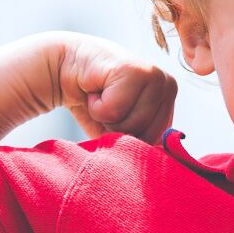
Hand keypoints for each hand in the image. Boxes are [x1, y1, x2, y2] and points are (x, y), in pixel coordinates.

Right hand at [57, 34, 178, 142]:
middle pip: (147, 136)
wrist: (63, 68)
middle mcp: (168, 85)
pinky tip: (95, 89)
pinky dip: (97, 106)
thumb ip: (138, 143)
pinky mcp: (135, 71)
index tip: (117, 114)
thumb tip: (147, 164)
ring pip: (132, 125)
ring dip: (105, 116)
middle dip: (117, 128)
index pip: (158, 142)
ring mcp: (154, 75)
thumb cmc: (94, 102)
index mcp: (169, 100)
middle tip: (106, 104)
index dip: (129, 137)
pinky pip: (115, 110)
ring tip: (100, 96)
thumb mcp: (120, 130)